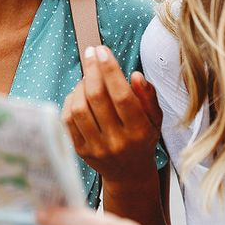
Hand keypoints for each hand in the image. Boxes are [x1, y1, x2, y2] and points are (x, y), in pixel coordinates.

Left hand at [62, 46, 161, 179]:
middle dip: (92, 70)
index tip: (101, 50)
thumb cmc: (143, 139)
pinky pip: (68, 120)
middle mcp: (118, 141)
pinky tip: (78, 93)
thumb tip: (135, 75)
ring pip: (80, 108)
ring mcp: (97, 148)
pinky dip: (70, 101)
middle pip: (97, 98)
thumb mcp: (155, 119)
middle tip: (91, 53)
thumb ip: (148, 96)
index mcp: (139, 131)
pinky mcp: (81, 151)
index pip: (122, 96)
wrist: (129, 174)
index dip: (110, 70)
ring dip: (81, 85)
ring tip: (88, 77)